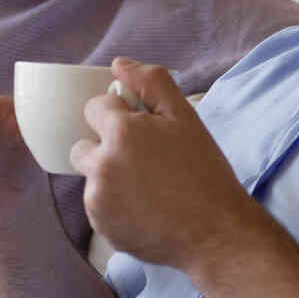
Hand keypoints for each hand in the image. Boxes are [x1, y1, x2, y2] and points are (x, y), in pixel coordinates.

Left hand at [71, 58, 259, 271]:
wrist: (216, 232)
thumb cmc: (204, 172)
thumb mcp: (185, 117)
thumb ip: (151, 82)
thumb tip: (118, 65)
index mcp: (121, 133)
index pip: (95, 108)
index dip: (119, 117)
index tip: (142, 132)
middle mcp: (101, 165)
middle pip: (83, 146)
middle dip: (105, 148)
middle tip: (143, 162)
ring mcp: (98, 199)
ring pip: (91, 178)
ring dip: (110, 178)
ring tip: (149, 188)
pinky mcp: (101, 226)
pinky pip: (99, 206)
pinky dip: (115, 206)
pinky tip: (147, 209)